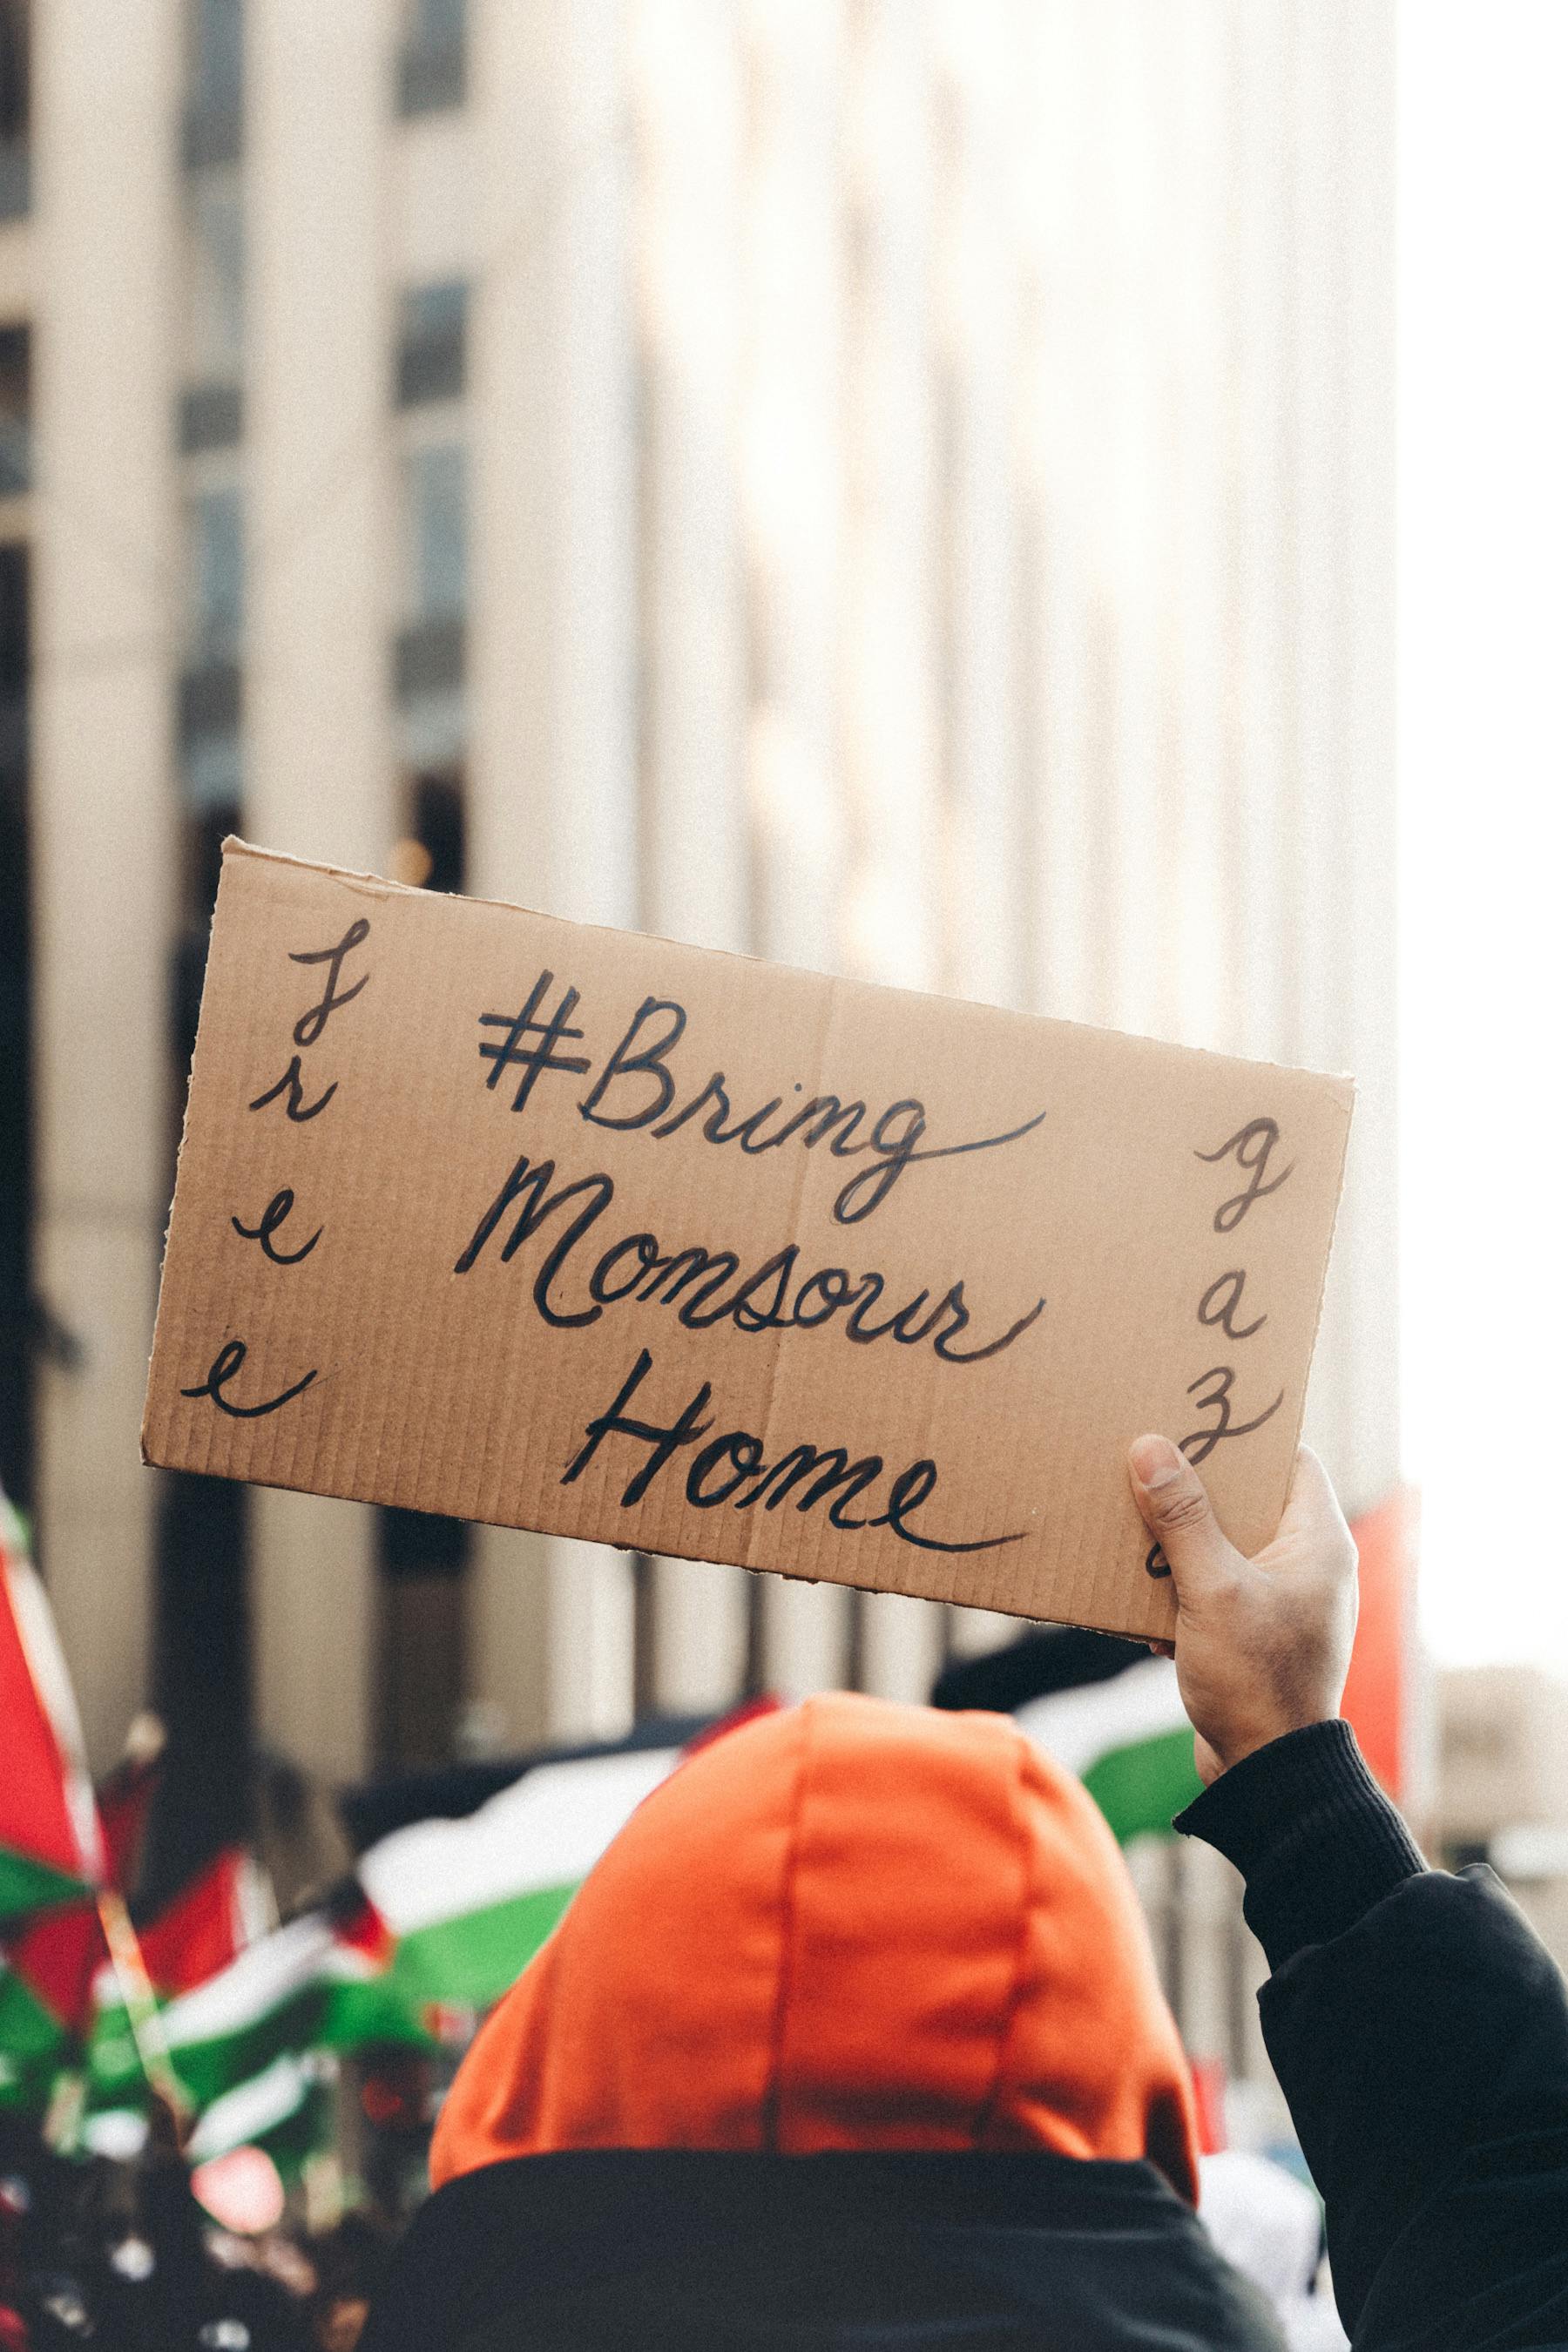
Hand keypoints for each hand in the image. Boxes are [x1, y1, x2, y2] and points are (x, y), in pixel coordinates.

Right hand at [1126, 1436, 1358, 1784]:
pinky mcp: (1254, 1631)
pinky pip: (1213, 1586)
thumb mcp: (1212, 1590)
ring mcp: (1283, 1600)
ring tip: (1129, 1519)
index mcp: (1320, 1542)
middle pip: (1250, 1499)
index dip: (1249, 1435)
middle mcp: (1309, 1565)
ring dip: (1178, 1538)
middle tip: (1147, 1457)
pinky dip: (1179, 1585)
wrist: (1266, 1775)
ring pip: (1225, 1543)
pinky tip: (1137, 1593)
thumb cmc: (1256, 1680)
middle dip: (1196, 1486)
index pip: (1293, 1459)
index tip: (1198, 1415)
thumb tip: (1152, 1447)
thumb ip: (1182, 1518)